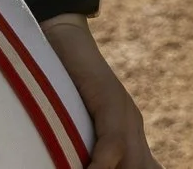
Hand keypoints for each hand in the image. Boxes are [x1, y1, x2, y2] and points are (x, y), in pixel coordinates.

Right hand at [42, 15, 160, 168]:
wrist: (59, 35)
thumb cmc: (58, 87)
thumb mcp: (72, 131)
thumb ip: (84, 153)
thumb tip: (89, 166)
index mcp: (129, 144)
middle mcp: (133, 134)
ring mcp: (125, 116)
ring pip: (134, 163)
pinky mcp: (110, 98)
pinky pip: (115, 138)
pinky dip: (105, 160)